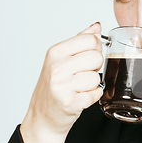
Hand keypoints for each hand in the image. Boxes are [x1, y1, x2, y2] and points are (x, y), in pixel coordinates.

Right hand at [20, 22, 103, 142]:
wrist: (43, 116)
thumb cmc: (55, 86)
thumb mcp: (62, 59)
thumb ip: (80, 40)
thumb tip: (96, 26)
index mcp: (55, 52)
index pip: (91, 39)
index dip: (96, 49)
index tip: (86, 57)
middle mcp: (56, 67)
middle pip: (97, 57)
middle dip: (96, 67)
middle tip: (82, 74)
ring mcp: (62, 85)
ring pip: (97, 76)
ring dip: (93, 84)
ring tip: (79, 87)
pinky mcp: (70, 102)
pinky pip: (97, 93)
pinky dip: (93, 96)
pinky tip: (81, 97)